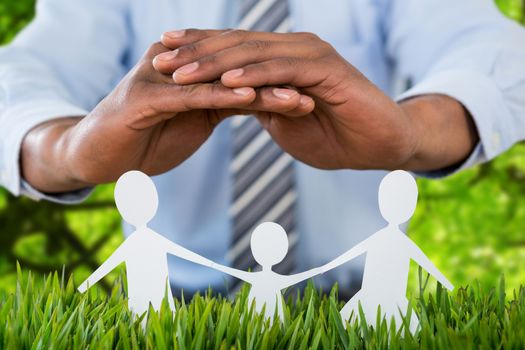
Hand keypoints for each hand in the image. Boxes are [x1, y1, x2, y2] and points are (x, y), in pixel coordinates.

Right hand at [21, 42, 311, 191]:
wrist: (97, 156)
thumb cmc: (144, 140)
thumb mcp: (190, 121)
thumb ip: (217, 105)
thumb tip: (252, 100)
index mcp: (190, 71)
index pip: (242, 74)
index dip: (279, 83)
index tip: (316, 93)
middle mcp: (177, 65)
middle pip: (237, 71)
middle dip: (278, 82)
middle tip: (319, 89)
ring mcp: (160, 77)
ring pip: (220, 80)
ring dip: (261, 88)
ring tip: (297, 95)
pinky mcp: (145, 97)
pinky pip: (191, 96)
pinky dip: (221, 97)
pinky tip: (248, 98)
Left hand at [153, 29, 477, 170]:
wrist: (380, 146)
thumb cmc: (335, 137)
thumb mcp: (285, 121)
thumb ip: (261, 106)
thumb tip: (234, 101)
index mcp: (282, 59)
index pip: (231, 51)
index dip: (196, 52)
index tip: (161, 58)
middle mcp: (293, 49)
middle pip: (235, 45)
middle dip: (194, 52)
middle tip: (157, 58)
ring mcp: (310, 55)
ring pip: (253, 54)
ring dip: (214, 64)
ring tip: (179, 73)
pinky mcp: (326, 69)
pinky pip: (281, 70)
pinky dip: (252, 76)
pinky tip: (225, 84)